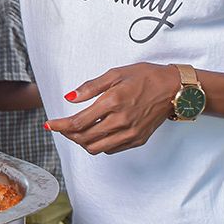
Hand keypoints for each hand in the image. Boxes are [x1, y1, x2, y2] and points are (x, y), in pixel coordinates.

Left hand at [47, 62, 179, 154]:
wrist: (174, 89)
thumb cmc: (145, 77)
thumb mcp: (115, 74)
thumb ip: (90, 87)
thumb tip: (70, 97)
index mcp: (113, 102)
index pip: (78, 122)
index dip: (60, 125)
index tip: (49, 124)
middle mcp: (122, 121)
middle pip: (84, 138)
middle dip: (68, 134)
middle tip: (61, 126)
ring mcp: (131, 133)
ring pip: (96, 148)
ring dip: (82, 142)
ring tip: (76, 131)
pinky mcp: (138, 139)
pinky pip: (111, 149)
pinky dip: (99, 144)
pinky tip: (96, 132)